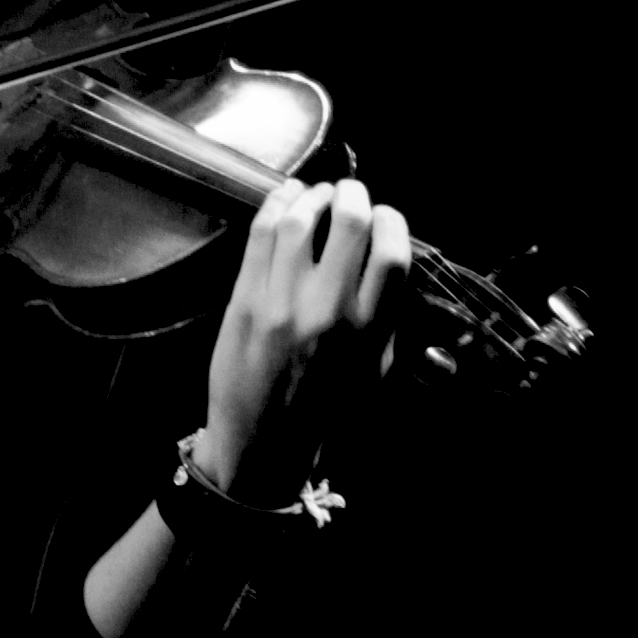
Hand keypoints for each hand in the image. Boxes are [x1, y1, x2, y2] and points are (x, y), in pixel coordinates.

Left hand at [200, 178, 412, 499]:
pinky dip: (275, 206)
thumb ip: (388, 320)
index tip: (385, 217)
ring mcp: (280, 302)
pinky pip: (261, 236)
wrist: (262, 446)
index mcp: (367, 332)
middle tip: (351, 192)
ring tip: (319, 193)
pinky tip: (286, 199)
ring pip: (300, 221)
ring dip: (313, 196)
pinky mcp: (244, 299)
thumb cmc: (325, 412)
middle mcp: (327, 311)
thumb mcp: (374, 375)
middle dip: (354, 196)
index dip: (392, 222)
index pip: (392, 254)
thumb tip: (393, 265)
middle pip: (348, 223)